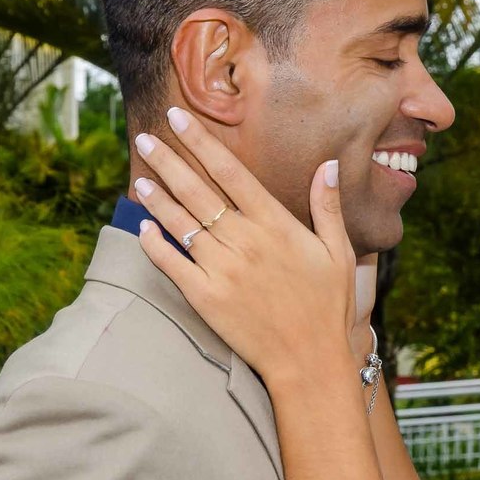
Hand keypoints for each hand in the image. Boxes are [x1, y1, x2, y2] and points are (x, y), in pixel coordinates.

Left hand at [133, 106, 357, 387]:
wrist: (310, 361)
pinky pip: (170, 263)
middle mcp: (244, 240)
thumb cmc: (329, 306)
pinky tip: (144, 227)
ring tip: (140, 175)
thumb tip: (328, 165)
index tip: (180, 119)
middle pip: (197, 190)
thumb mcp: (340, 252)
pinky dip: (155, 243)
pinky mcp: (205, 297)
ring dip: (156, 196)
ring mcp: (221, 269)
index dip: (202, 142)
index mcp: (275, 224)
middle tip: (146, 136)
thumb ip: (328, 207)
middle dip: (169, 160)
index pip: (231, 171)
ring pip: (180, 222)